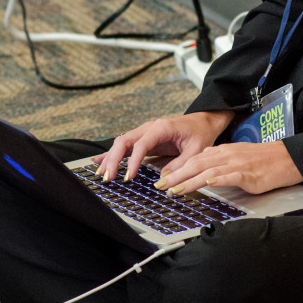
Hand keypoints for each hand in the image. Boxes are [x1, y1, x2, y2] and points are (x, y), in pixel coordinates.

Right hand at [94, 110, 233, 181]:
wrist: (203, 122)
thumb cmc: (200, 133)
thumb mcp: (196, 150)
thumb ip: (181, 164)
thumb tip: (163, 180)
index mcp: (161, 127)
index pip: (141, 144)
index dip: (134, 161)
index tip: (129, 177)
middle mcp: (149, 128)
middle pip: (125, 141)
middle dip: (114, 159)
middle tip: (109, 177)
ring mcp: (145, 133)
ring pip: (122, 144)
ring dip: (111, 158)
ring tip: (102, 174)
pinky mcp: (145, 140)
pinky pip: (126, 147)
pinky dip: (113, 155)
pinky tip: (100, 161)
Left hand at [156, 139, 302, 195]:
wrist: (286, 158)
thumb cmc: (263, 160)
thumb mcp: (238, 155)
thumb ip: (220, 157)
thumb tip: (203, 160)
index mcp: (224, 151)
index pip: (195, 159)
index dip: (177, 169)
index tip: (163, 179)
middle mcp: (227, 155)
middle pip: (196, 164)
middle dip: (176, 176)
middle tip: (161, 186)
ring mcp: (237, 164)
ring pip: (208, 170)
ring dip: (189, 181)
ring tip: (175, 190)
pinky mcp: (248, 174)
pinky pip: (230, 176)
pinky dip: (217, 179)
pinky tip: (207, 183)